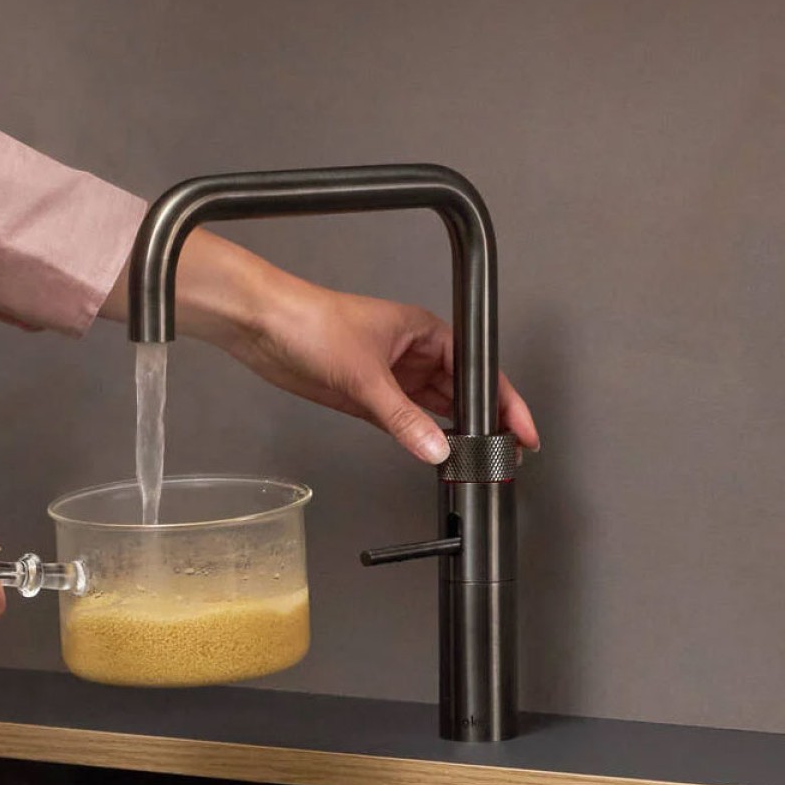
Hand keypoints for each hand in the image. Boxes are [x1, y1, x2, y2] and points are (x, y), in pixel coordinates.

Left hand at [221, 271, 538, 462]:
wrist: (263, 326)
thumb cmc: (312, 322)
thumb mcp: (365, 375)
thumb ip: (403, 418)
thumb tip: (436, 449)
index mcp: (425, 332)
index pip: (480, 370)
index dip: (504, 402)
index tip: (521, 431)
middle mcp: (413, 354)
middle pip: (462, 393)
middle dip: (483, 424)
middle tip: (502, 457)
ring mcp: (391, 376)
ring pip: (434, 410)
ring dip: (452, 434)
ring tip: (474, 462)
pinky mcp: (367, 396)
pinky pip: (405, 421)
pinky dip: (419, 438)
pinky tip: (432, 454)